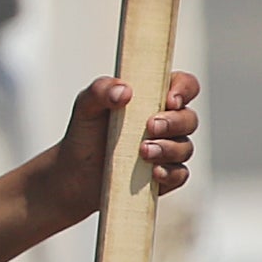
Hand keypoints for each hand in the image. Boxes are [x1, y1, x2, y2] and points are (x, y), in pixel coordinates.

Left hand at [19, 70, 200, 230]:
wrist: (73, 174)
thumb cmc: (84, 133)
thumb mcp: (86, 106)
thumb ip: (101, 90)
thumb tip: (124, 91)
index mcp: (153, 98)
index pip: (183, 85)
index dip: (184, 89)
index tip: (170, 100)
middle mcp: (166, 122)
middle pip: (188, 118)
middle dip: (174, 122)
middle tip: (150, 126)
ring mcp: (168, 150)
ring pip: (185, 147)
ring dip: (169, 148)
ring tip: (143, 151)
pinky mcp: (165, 176)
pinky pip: (180, 175)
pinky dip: (170, 173)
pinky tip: (153, 172)